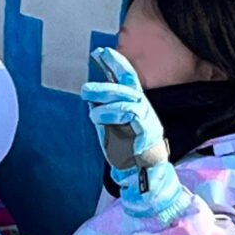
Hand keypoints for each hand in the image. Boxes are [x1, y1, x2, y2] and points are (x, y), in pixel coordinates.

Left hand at [84, 47, 184, 217]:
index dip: (115, 64)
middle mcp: (145, 111)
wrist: (145, 183)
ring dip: (106, 99)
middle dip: (107, 82)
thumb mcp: (111, 130)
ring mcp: (149, 122)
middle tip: (85, 89)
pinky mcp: (149, 135)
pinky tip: (98, 117)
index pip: (128, 80)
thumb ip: (105, 113)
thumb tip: (92, 99)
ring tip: (90, 109)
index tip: (100, 52)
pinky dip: (114, 112)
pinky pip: (132, 115)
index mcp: (136, 108)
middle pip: (128, 86)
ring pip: (129, 99)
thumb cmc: (128, 158)